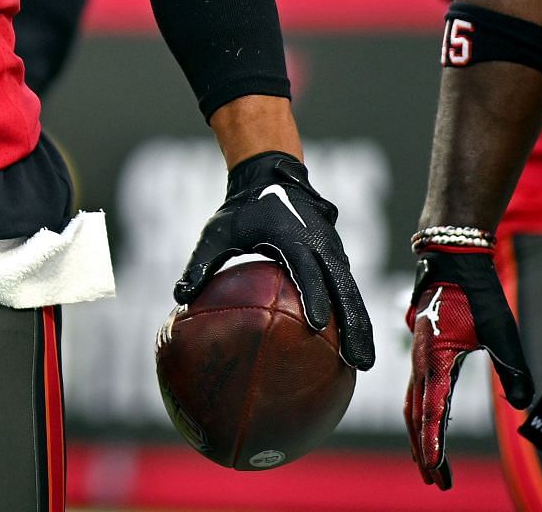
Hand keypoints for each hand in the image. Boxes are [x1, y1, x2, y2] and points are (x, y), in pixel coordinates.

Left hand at [176, 150, 375, 369]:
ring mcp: (333, 252)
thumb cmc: (241, 208)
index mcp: (292, 237)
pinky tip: (354, 346)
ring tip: (363, 364)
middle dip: (353, 325)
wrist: (272, 176)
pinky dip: (356, 315)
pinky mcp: (337, 258)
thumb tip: (178, 296)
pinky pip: (350, 289)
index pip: (306, 270)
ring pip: (353, 293)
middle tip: (357, 362)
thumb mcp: (217, 231)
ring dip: (361, 326)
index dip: (313, 296)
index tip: (316, 325)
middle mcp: (320, 245)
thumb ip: (200, 263)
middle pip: (343, 289)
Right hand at [406, 243, 532, 488]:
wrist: (450, 261)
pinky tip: (430, 425)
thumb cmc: (474, 293)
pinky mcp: (425, 354)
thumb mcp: (500, 330)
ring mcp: (420, 358)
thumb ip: (511, 367)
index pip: (431, 411)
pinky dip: (421, 415)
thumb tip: (518, 402)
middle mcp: (421, 362)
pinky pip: (418, 392)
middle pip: (416, 415)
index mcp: (434, 359)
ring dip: (421, 436)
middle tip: (435, 481)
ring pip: (413, 406)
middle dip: (424, 450)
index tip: (434, 469)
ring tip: (430, 463)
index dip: (432, 444)